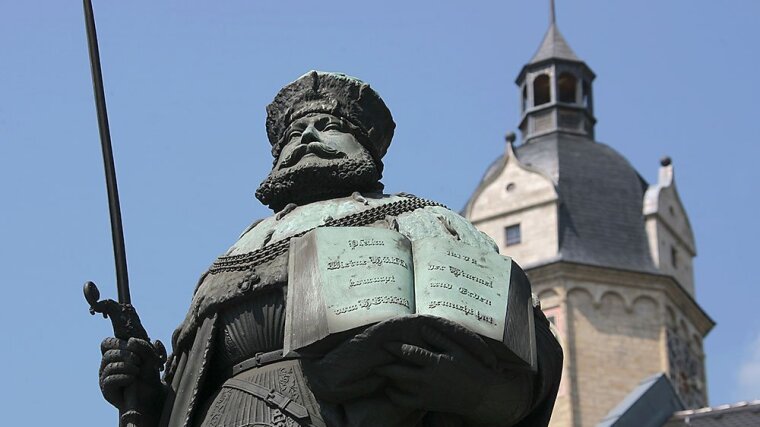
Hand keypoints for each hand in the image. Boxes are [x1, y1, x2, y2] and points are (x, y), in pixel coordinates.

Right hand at [99, 337, 165, 414]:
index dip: (120, 342)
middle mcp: (108, 364)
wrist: (152, 395)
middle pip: (108, 353)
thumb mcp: (150, 357)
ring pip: (109, 366)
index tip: (134, 347)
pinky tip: (132, 379)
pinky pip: (109, 380)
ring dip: (126, 366)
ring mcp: (105, 377)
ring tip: (137, 371)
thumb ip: (144, 346)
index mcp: (115, 354)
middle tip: (139, 361)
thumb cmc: (149, 373)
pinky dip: (123, 377)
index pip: (108, 343)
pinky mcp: (107, 389)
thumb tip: (131, 341)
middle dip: (126, 354)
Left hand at [377, 325, 532, 424]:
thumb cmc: (472, 369)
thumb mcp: (458, 350)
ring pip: (398, 388)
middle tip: (374, 360)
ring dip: (387, 380)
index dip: (395, 347)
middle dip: (384, 366)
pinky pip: (404, 402)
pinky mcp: (426, 404)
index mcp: (436, 362)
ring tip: (381, 372)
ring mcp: (426, 393)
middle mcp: (428, 379)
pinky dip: (394, 395)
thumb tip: (422, 327)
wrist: (482, 397)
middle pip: (398, 372)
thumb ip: (439, 338)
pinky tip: (391, 388)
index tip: (384, 343)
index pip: (410, 353)